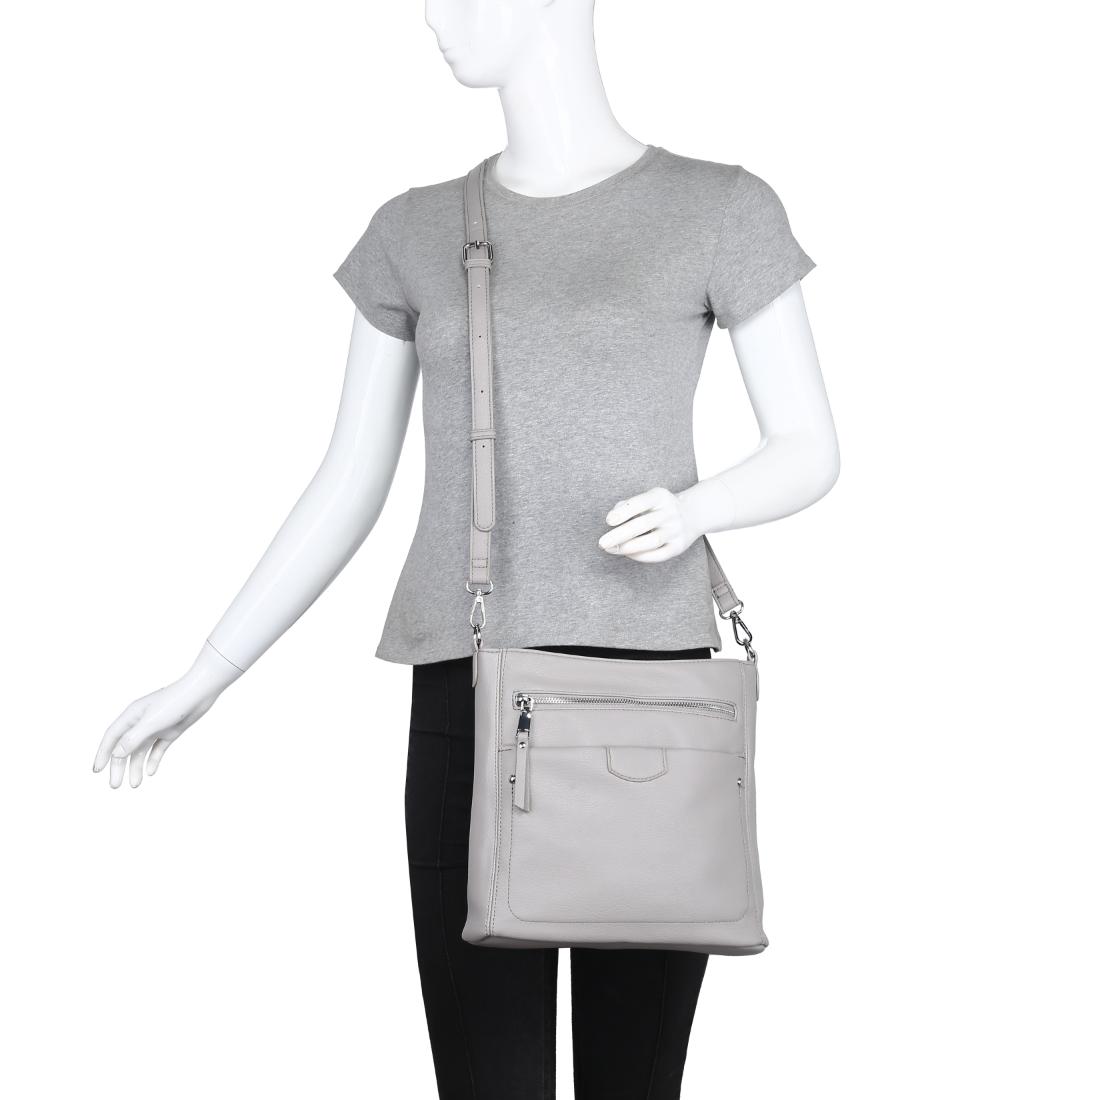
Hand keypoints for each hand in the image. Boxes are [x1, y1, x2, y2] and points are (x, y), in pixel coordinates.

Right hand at [92, 643, 240, 788]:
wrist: (202, 692)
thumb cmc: (176, 702)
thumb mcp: (152, 722)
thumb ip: (133, 738)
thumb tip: (116, 754)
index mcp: (132, 715)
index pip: (112, 737)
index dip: (103, 754)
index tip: (96, 771)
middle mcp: (141, 721)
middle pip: (124, 747)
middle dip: (118, 766)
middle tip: (115, 786)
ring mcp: (156, 727)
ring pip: (141, 750)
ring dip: (136, 767)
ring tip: (135, 785)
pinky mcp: (170, 731)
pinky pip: (157, 749)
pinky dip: (153, 760)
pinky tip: (151, 772)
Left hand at [598, 486, 703, 562]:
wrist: (692, 515)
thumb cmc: (658, 508)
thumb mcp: (648, 499)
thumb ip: (628, 505)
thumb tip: (612, 519)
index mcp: (660, 496)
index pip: (640, 502)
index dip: (623, 512)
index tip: (608, 521)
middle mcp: (671, 512)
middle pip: (643, 524)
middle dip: (620, 535)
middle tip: (602, 543)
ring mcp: (677, 529)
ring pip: (652, 541)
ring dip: (629, 547)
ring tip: (612, 550)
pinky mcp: (679, 546)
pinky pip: (659, 554)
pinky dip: (642, 556)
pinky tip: (628, 554)